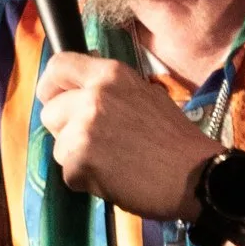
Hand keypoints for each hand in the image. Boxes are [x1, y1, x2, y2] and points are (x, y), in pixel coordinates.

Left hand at [35, 54, 216, 220]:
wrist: (195, 176)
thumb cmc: (175, 138)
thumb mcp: (146, 94)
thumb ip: (111, 89)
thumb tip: (85, 87)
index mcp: (109, 74)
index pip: (58, 65)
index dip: (51, 86)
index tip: (55, 99)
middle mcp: (92, 97)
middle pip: (50, 112)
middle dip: (66, 129)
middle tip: (96, 142)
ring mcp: (82, 130)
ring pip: (58, 146)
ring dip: (78, 157)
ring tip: (112, 162)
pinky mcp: (79, 163)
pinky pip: (68, 173)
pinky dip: (86, 180)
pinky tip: (115, 178)